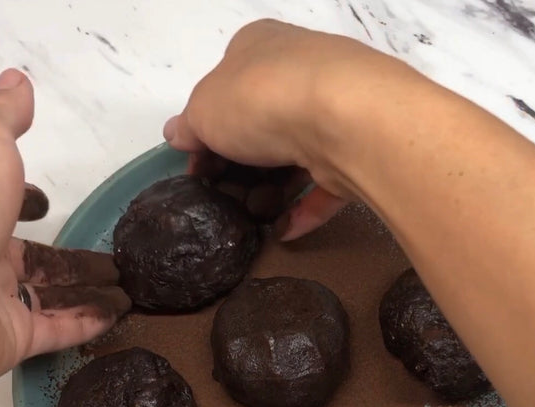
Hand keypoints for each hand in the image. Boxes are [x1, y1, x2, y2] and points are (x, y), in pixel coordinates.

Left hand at [0, 69, 129, 380]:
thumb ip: (3, 120)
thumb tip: (18, 81)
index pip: (7, 211)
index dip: (29, 204)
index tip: (47, 204)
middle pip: (40, 261)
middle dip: (76, 259)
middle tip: (114, 259)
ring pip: (55, 297)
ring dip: (92, 292)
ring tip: (131, 288)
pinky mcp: (13, 340)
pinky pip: (58, 332)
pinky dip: (89, 325)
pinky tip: (119, 314)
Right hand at [163, 20, 379, 237]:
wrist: (341, 117)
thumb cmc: (259, 98)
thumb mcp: (204, 110)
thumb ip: (190, 125)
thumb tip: (176, 134)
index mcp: (260, 48)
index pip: (227, 88)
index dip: (207, 129)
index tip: (197, 167)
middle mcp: (302, 73)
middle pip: (263, 124)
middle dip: (242, 163)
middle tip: (223, 195)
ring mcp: (336, 111)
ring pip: (299, 154)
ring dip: (275, 188)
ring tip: (251, 216)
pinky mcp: (358, 150)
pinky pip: (327, 184)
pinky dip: (305, 209)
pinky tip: (284, 231)